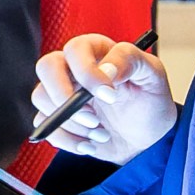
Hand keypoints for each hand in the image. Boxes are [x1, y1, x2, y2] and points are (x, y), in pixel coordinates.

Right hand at [33, 34, 176, 162]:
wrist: (147, 138)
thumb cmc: (150, 101)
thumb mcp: (152, 75)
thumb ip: (130, 60)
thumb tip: (105, 69)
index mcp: (95, 50)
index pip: (75, 50)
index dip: (87, 72)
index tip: (109, 96)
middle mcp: (72, 68)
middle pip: (46, 67)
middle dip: (65, 97)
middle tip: (93, 119)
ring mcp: (61, 93)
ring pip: (42, 99)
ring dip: (72, 123)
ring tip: (102, 134)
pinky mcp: (55, 117)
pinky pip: (45, 126)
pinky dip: (69, 140)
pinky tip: (91, 144)